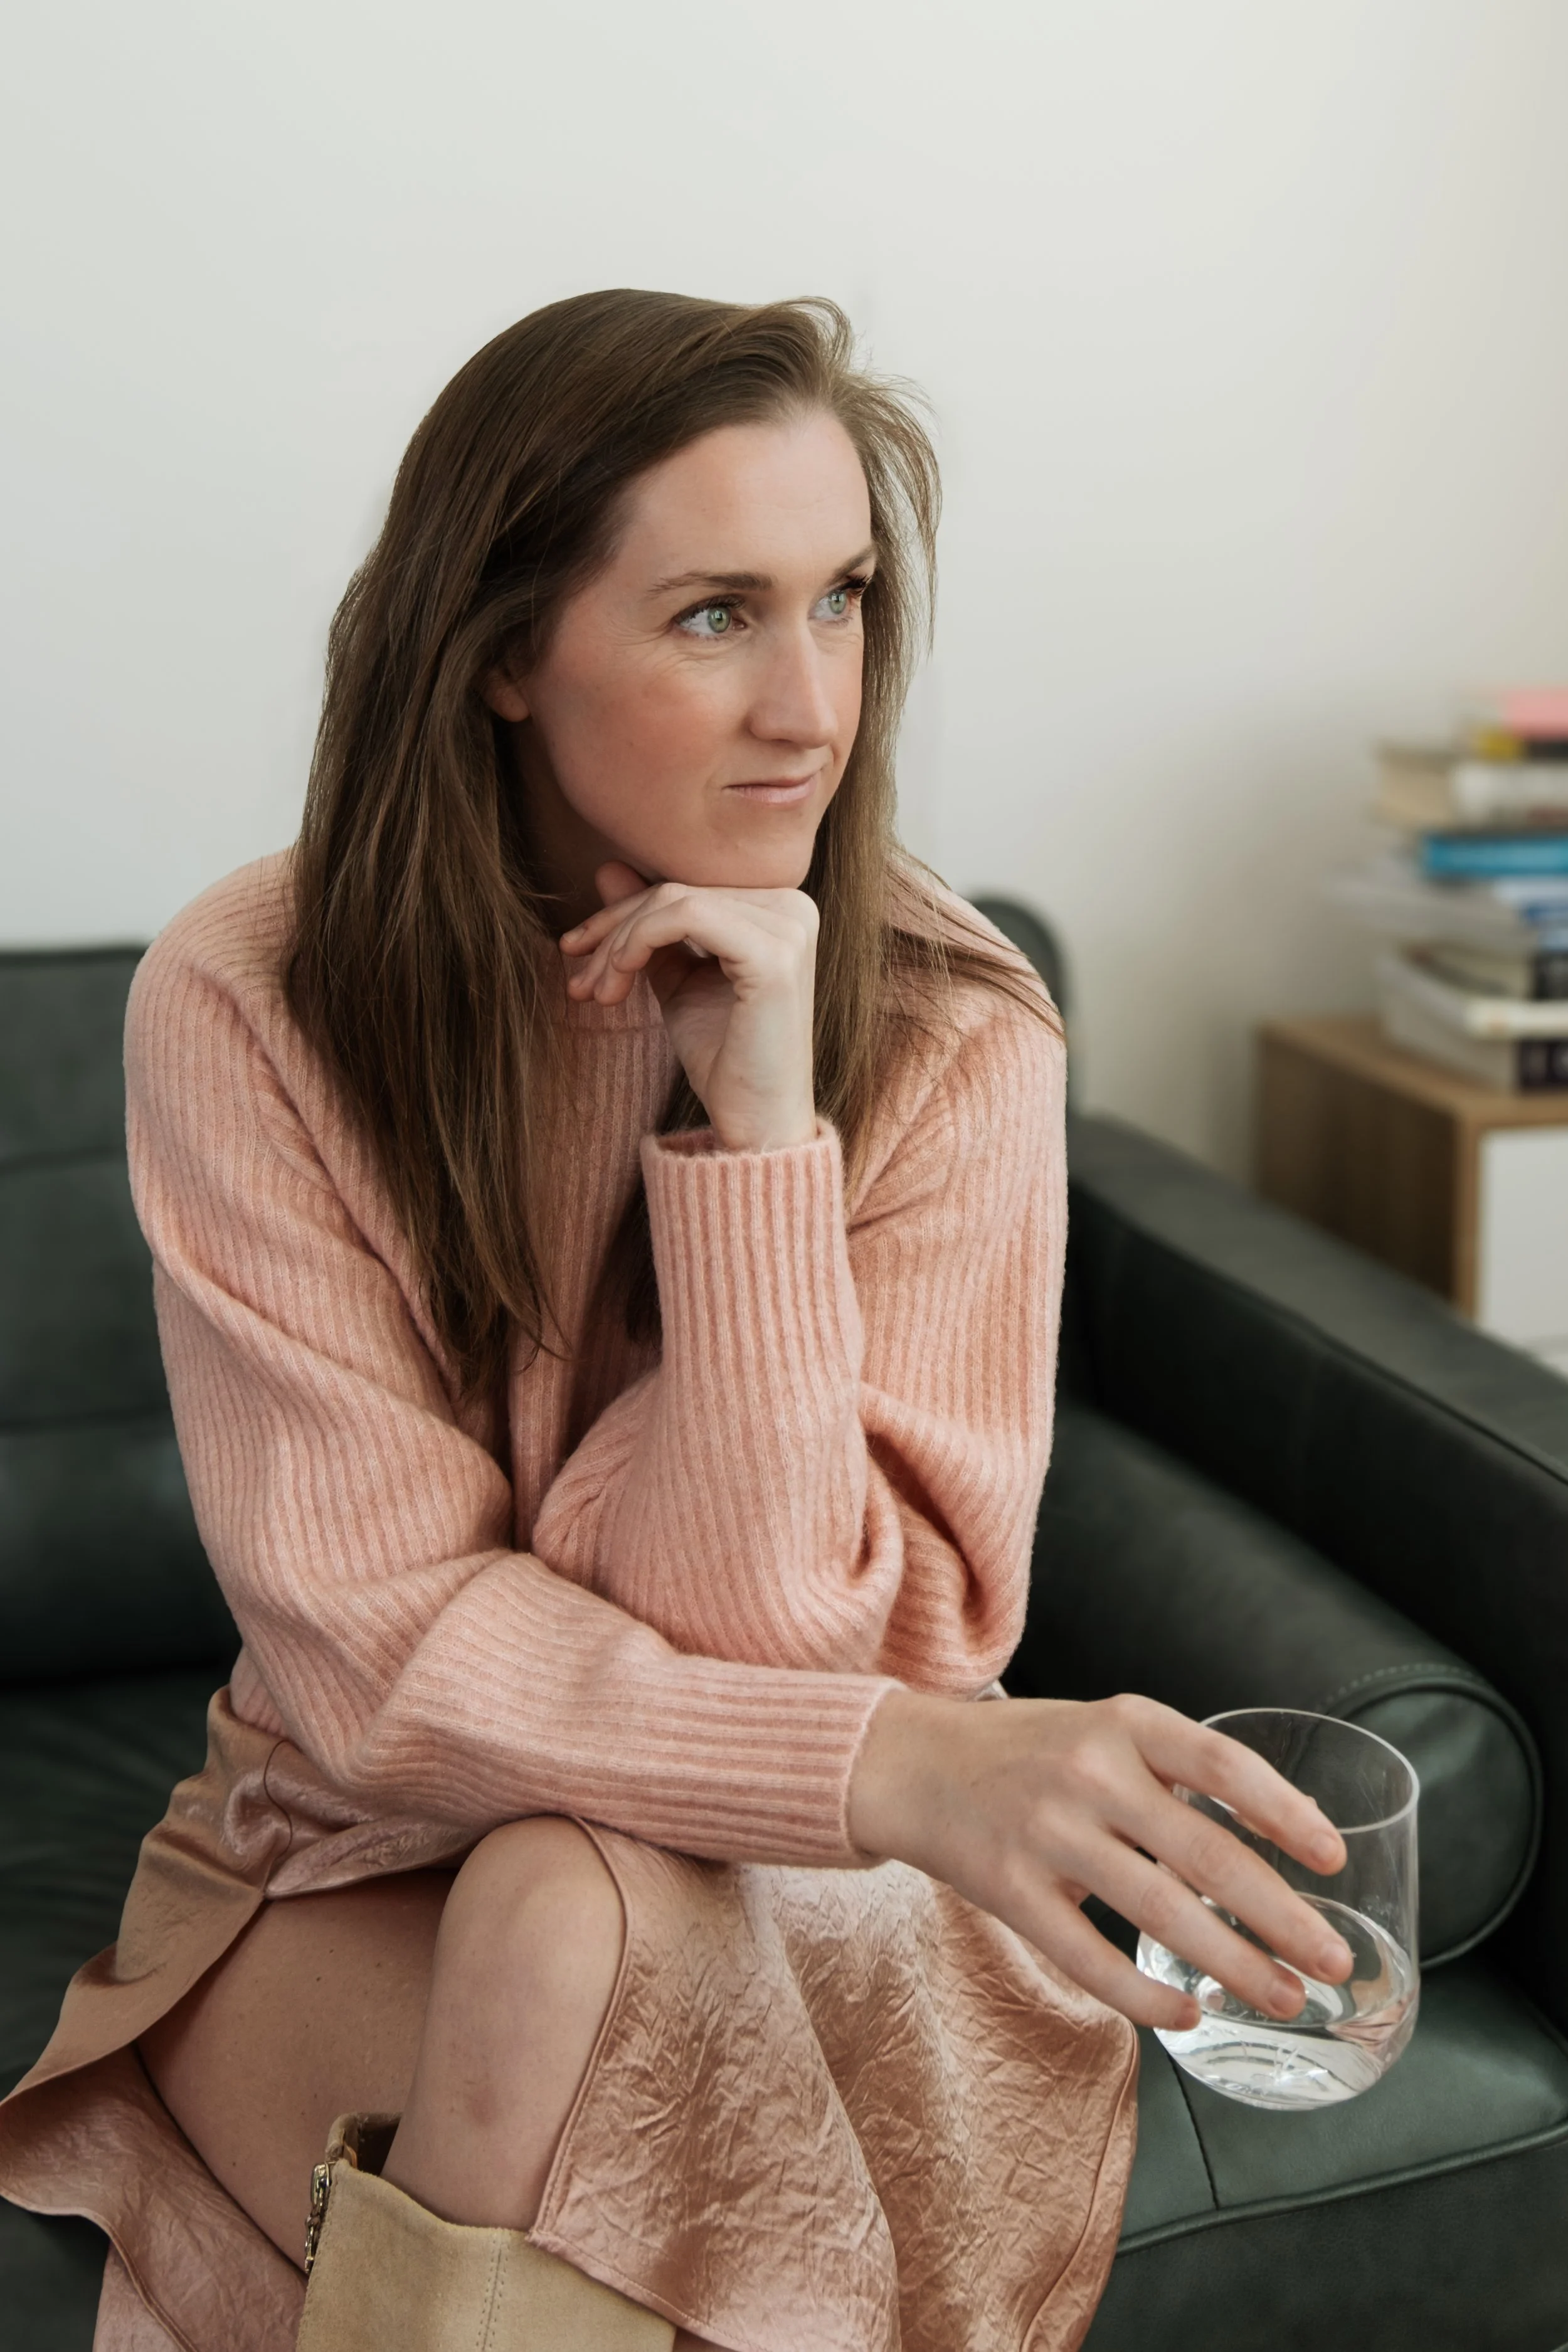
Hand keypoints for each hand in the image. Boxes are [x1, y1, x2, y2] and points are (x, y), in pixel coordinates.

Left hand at [560, 862, 818, 1153]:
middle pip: (676, 890)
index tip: (574, 951)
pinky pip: (686, 917)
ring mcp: (789, 928)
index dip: (622, 914)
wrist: (757, 1122)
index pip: (686, 888)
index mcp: (779, 908)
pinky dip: (637, 943)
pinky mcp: (774, 954)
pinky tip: (618, 981)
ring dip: (619, 945)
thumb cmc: (723, 1055)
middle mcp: (794, 907)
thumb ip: (650, 925)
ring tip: (595, 994)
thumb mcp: (676, 978)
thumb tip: (608, 866)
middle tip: (578, 982)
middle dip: (613, 932)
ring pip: (673, 901)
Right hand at [847, 1688, 1352, 2029]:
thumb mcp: (1105, 1731)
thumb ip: (1180, 1773)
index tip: (1333, 1858)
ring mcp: (1046, 1833)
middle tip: (1335, 1961)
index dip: (1284, 1812)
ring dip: (1234, 1964)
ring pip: (1160, 1913)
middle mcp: (1089, 1772)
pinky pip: (1089, 1958)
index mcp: (1123, 1723)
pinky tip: (1186, 2015)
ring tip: (1284, 1997)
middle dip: (1282, 1916)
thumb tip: (1290, 1828)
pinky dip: (1144, 1997)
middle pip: (1206, 1853)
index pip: (1222, 1765)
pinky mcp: (1010, 1891)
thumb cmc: (1029, 1752)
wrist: (910, 1763)